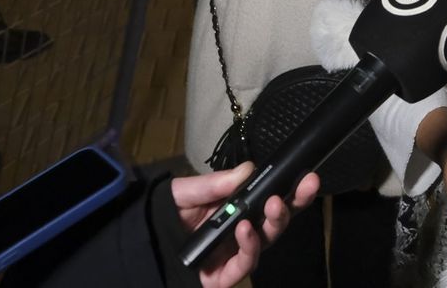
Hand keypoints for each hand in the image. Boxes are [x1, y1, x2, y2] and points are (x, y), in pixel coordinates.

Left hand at [174, 162, 319, 287]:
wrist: (139, 243)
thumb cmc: (163, 217)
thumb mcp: (186, 193)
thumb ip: (215, 184)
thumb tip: (249, 169)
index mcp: (236, 210)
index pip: (270, 201)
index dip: (291, 190)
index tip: (307, 176)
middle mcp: (240, 232)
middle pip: (276, 221)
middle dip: (293, 204)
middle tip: (304, 186)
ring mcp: (234, 255)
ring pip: (267, 241)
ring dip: (275, 221)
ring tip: (273, 205)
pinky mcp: (225, 277)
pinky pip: (245, 264)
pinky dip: (249, 245)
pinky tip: (244, 228)